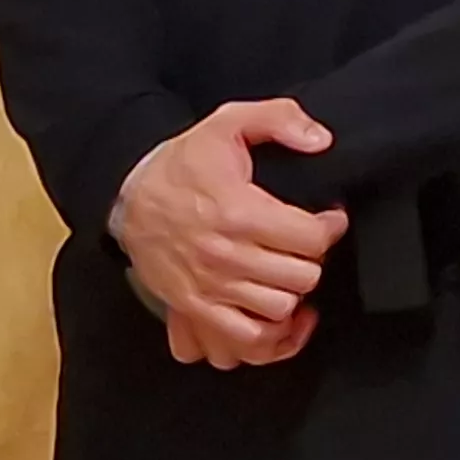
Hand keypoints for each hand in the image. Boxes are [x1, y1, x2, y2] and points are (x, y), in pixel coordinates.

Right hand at [110, 99, 350, 368]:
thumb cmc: (182, 163)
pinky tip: (277, 313)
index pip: (312, 238)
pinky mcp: (195, 308)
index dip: (330, 226)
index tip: (327, 219)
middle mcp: (227, 256)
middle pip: (303, 276)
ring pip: (280, 309)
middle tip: (305, 244)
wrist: (129, 196)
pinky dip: (269, 334)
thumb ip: (280, 119)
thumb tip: (319, 140)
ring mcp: (210, 287)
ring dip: (293, 291)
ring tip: (290, 271)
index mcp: (240, 212)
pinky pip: (245, 340)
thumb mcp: (228, 122)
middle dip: (313, 258)